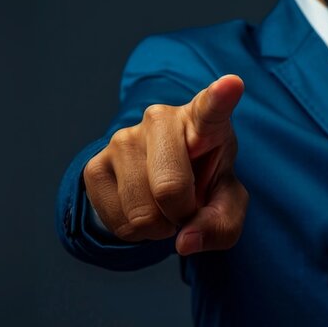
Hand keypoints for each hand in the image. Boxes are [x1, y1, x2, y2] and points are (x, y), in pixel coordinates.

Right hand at [83, 75, 248, 255]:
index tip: (232, 85)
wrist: (161, 179)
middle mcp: (159, 119)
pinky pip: (118, 221)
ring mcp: (123, 138)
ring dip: (157, 227)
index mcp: (202, 120)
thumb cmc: (203, 180)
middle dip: (181, 214)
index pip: (211, 107)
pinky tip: (142, 208)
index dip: (220, 98)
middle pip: (169, 188)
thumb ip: (222, 223)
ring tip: (163, 206)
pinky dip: (135, 231)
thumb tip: (185, 241)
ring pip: (141, 212)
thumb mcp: (227, 202)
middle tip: (186, 207)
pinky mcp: (95, 164)